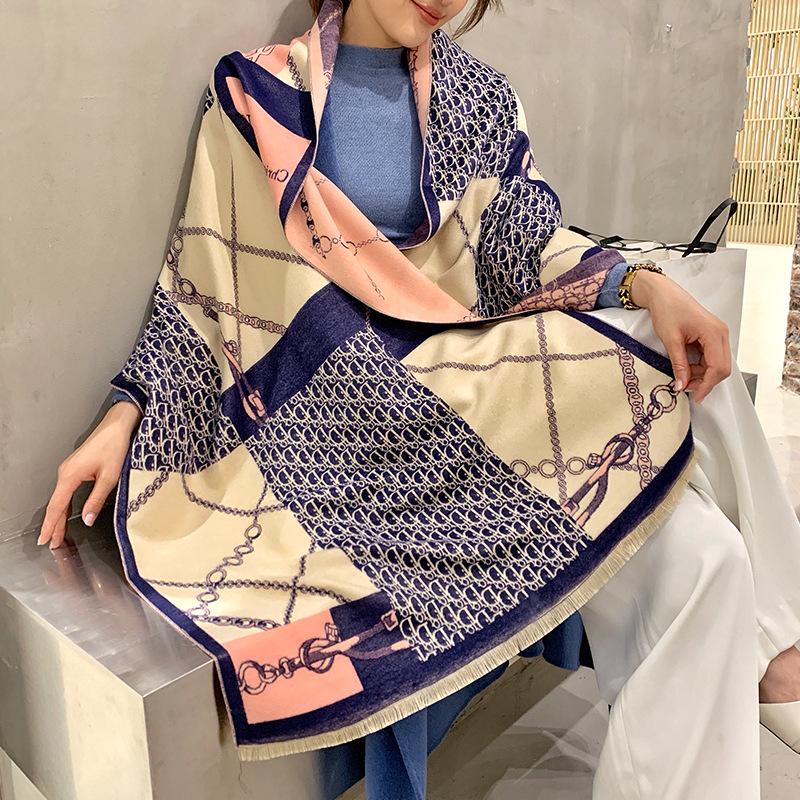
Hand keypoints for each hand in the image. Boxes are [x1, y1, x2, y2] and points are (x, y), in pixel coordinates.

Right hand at [37, 401, 141, 548]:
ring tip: (57, 534)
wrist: (117, 426)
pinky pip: (66, 491)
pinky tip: (65, 513)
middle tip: (51, 543)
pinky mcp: (76, 468)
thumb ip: (96, 500)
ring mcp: (69, 470)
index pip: (56, 507)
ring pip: (60, 498)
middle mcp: (65, 473)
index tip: (46, 540)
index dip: (51, 525)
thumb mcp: (109, 477)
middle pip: (56, 505)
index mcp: (70, 476)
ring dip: (58, 516)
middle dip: (53, 525)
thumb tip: (87, 519)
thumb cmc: (114, 446)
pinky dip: (64, 505)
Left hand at [630, 269, 730, 403]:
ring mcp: (717, 334)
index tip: (695, 397)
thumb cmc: (667, 309)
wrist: (663, 294)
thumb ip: (678, 364)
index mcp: (714, 333)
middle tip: (685, 388)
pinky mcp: (711, 335)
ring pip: (717, 363)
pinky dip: (700, 366)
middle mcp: (720, 333)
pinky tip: (686, 368)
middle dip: (705, 381)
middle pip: (722, 367)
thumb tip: (682, 385)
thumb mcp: (671, 340)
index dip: (707, 385)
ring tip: (682, 377)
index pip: (718, 367)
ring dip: (702, 374)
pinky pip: (711, 356)